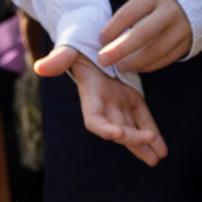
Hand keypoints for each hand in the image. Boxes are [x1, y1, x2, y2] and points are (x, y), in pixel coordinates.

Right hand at [36, 44, 166, 165]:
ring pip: (132, 129)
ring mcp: (118, 104)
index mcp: (90, 96)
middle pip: (117, 128)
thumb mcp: (68, 49)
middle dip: (132, 139)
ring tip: (158, 158)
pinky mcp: (131, 99)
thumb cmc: (77, 44)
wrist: (91, 42)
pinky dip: (153, 133)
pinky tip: (162, 149)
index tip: (118, 133)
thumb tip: (39, 67)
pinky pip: (143, 119)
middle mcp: (104, 106)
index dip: (104, 129)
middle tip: (149, 142)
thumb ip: (58, 59)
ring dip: (143, 144)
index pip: (94, 120)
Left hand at [98, 0, 190, 75]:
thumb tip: (107, 40)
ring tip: (119, 66)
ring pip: (155, 51)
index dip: (112, 29)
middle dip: (119, 50)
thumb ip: (131, 16)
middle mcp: (170, 11)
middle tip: (103, 60)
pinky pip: (165, 59)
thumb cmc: (160, 1)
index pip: (129, 13)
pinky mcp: (188, 43)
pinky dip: (149, 66)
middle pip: (142, 34)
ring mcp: (182, 28)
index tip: (101, 40)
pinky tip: (137, 67)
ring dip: (134, 62)